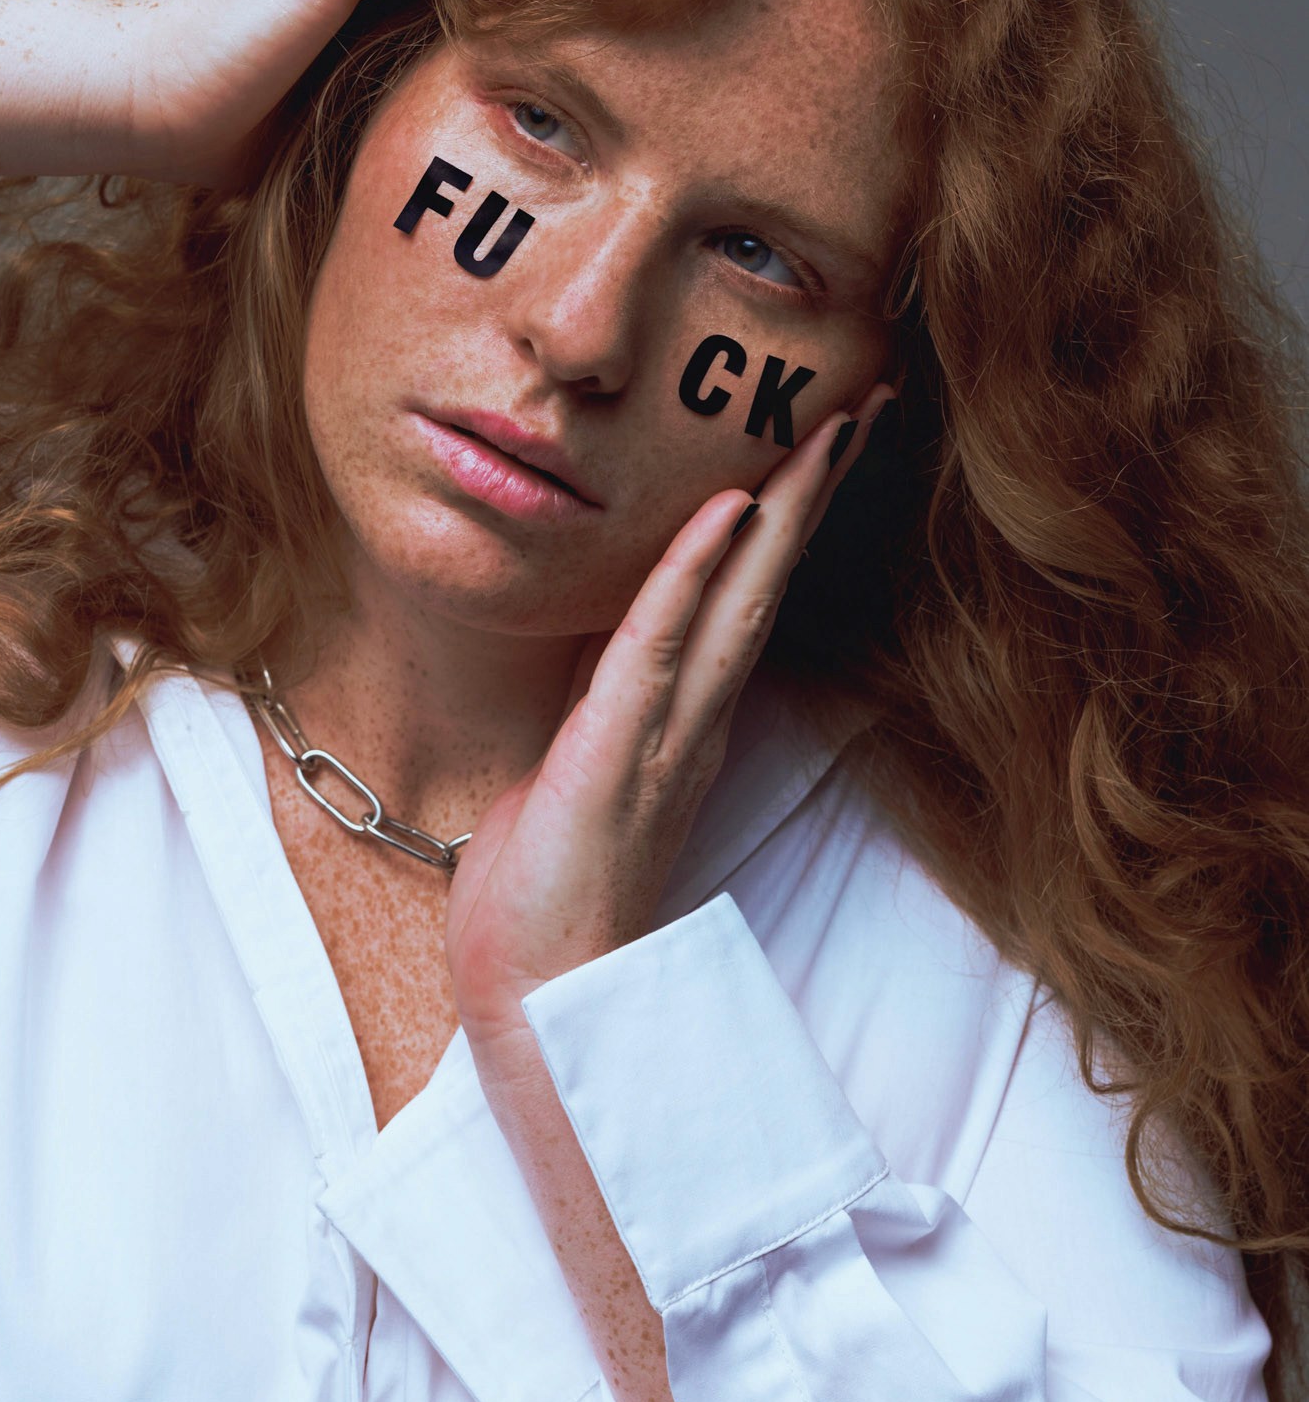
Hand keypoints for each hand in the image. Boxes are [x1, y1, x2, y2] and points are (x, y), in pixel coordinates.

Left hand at [444, 382, 897, 1047]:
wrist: (537, 997)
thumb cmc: (547, 890)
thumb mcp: (573, 768)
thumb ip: (602, 705)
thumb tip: (605, 643)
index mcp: (686, 718)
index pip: (745, 596)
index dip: (785, 516)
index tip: (820, 440)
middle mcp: (695, 719)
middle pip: (767, 584)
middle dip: (814, 491)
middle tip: (864, 404)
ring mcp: (665, 736)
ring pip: (736, 602)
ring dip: (782, 512)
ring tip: (826, 430)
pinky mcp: (616, 754)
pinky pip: (657, 646)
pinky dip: (691, 575)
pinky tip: (724, 513)